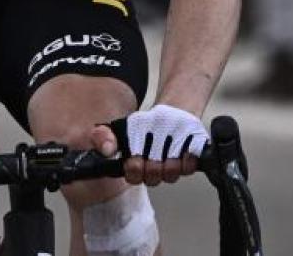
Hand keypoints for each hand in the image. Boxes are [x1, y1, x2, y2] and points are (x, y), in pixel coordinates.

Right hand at [93, 104, 208, 185]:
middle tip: (152, 153)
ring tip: (169, 148)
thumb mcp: (123, 125)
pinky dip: (187, 158)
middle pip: (152, 178)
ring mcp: (172, 168)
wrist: (173, 115)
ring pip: (170, 175)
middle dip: (151, 166)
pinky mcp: (189, 164)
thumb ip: (104, 135)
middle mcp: (154, 170)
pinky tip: (185, 149)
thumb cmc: (148, 123)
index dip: (134, 169)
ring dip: (169, 161)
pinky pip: (189, 167)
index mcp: (136, 165)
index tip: (134, 158)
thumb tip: (106, 149)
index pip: (133, 177)